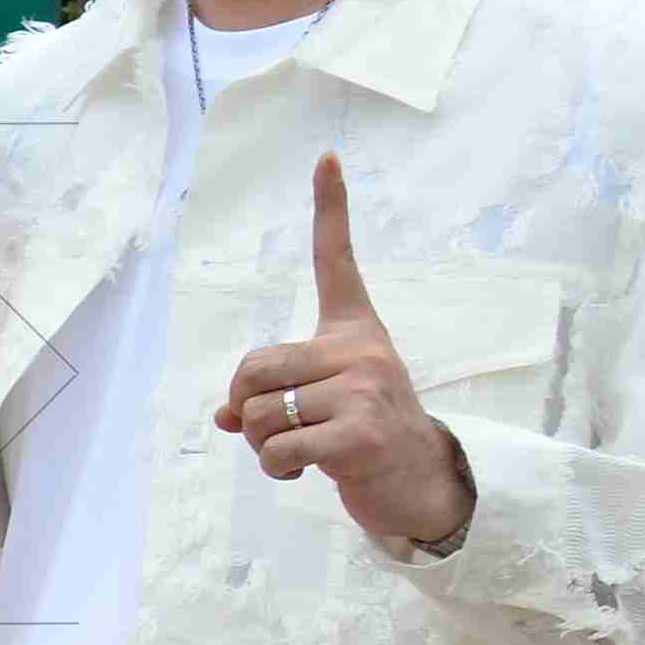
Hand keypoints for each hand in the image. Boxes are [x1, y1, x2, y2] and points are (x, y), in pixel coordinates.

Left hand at [215, 156, 476, 549]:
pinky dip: (276, 469)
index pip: (336, 262)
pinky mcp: (360, 434)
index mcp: (354, 333)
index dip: (330, 209)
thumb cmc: (363, 439)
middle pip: (253, 368)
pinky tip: (306, 472)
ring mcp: (364, 389)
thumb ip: (271, 397)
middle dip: (245, 408)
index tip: (327, 157)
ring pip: (259, 413)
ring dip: (264, 446)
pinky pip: (277, 448)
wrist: (419, 487)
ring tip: (303, 453)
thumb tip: (225, 415)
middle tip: (277, 430)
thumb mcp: (318, 408)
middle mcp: (362, 350)